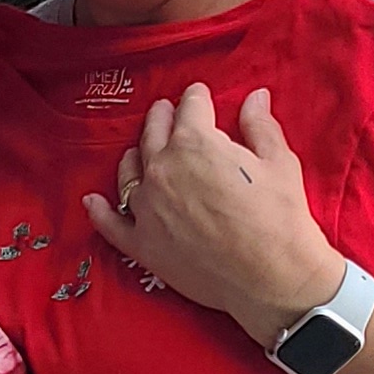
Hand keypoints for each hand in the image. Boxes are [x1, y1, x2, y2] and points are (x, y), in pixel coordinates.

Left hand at [88, 82, 341, 347]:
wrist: (272, 278)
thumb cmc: (281, 217)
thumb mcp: (279, 162)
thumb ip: (260, 125)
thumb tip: (256, 96)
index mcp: (195, 143)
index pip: (191, 107)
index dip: (197, 98)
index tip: (199, 96)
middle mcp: (162, 169)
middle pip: (154, 133)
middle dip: (163, 117)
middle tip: (167, 112)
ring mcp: (146, 208)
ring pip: (130, 172)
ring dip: (135, 156)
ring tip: (140, 151)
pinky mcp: (142, 244)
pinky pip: (110, 223)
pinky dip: (99, 210)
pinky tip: (92, 200)